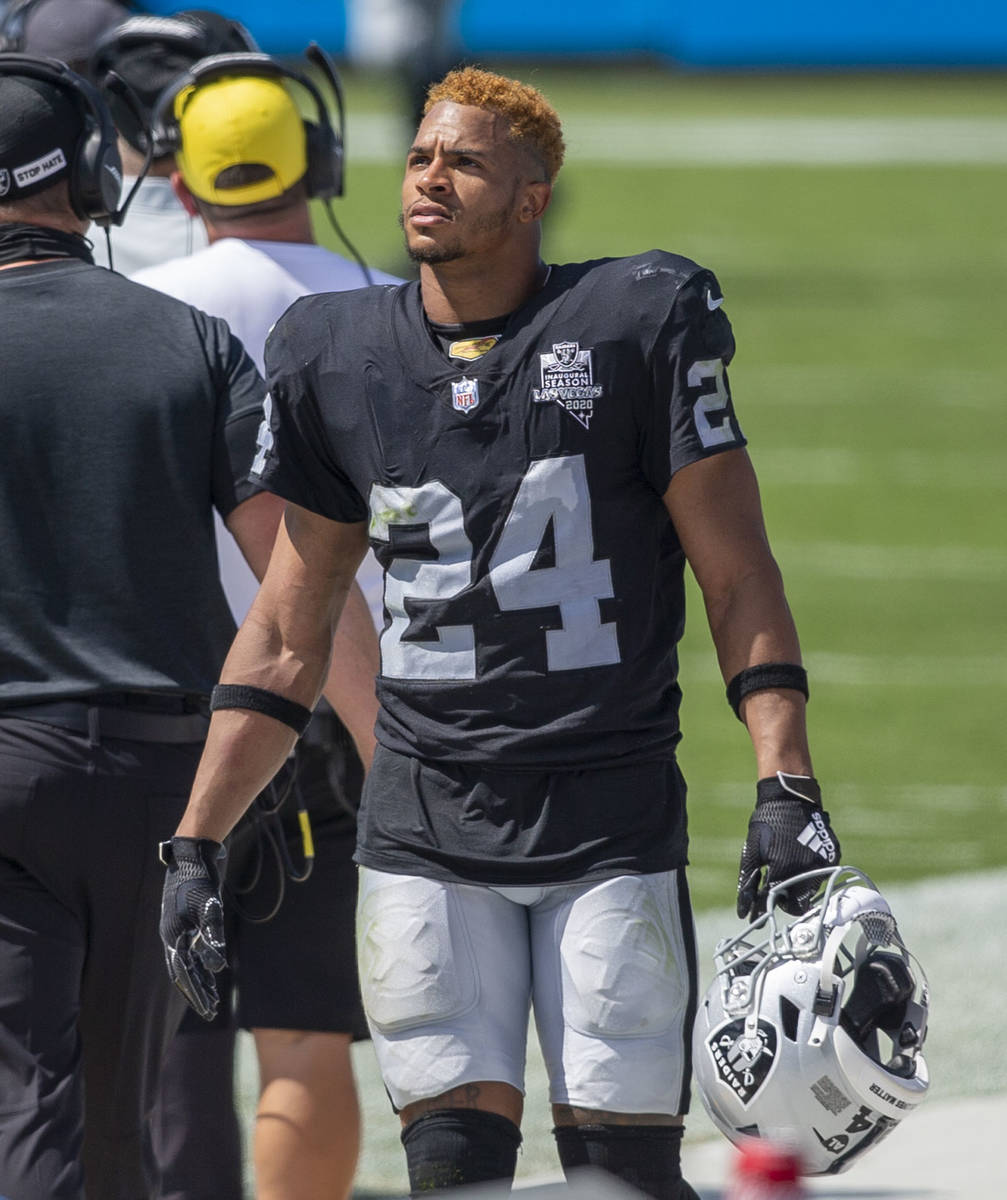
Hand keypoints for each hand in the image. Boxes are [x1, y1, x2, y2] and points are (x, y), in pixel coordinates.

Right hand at [159, 836, 227, 1019]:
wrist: (191, 856)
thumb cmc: (200, 880)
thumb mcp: (210, 907)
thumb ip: (213, 937)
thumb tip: (218, 969)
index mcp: (174, 936)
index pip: (185, 974)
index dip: (198, 993)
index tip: (210, 1010)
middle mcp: (172, 936)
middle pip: (183, 973)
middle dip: (197, 992)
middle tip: (211, 1011)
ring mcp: (176, 930)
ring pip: (185, 963)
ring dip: (198, 980)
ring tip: (212, 997)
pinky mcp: (183, 923)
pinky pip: (189, 950)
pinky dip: (199, 963)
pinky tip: (210, 969)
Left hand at [736, 772, 839, 919]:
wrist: (791, 796)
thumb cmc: (768, 822)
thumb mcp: (752, 851)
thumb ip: (748, 883)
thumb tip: (742, 912)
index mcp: (784, 871)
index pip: (780, 905)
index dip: (769, 906)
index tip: (762, 907)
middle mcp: (806, 871)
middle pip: (800, 904)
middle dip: (787, 899)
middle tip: (777, 887)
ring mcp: (822, 863)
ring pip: (811, 890)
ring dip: (799, 884)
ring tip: (789, 864)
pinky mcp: (832, 855)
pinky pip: (822, 873)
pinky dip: (811, 871)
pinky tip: (801, 856)